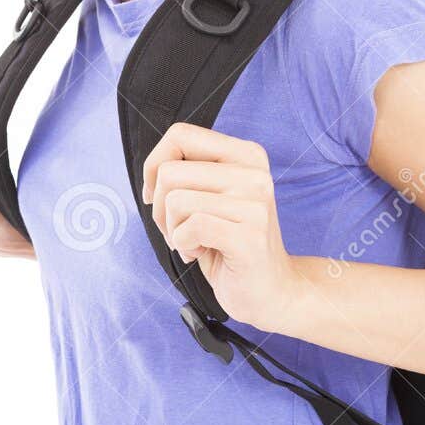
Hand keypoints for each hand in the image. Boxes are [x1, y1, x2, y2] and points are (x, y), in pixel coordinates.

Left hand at [141, 121, 298, 332]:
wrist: (272, 290)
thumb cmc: (231, 245)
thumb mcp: (211, 198)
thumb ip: (190, 173)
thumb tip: (152, 166)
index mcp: (246, 155)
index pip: (181, 134)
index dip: (154, 165)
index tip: (157, 195)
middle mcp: (254, 172)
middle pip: (169, 171)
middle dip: (160, 208)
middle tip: (179, 230)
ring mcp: (255, 203)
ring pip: (175, 200)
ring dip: (172, 230)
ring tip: (193, 242)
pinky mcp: (249, 235)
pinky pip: (190, 228)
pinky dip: (183, 245)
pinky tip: (199, 253)